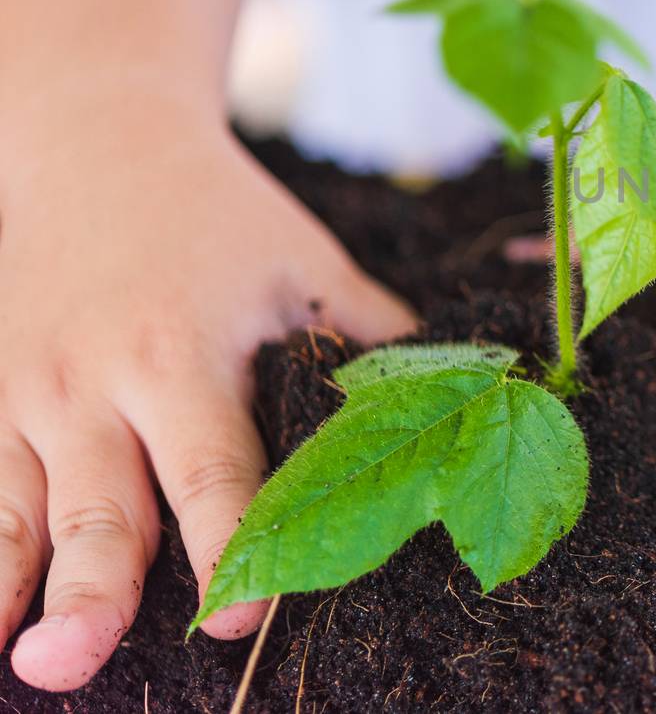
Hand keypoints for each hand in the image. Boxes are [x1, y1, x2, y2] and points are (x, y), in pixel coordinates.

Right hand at [0, 102, 413, 691]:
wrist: (92, 140)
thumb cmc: (215, 210)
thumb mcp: (298, 258)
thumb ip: (364, 330)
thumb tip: (463, 380)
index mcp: (181, 354)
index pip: (213, 469)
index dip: (230, 542)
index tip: (244, 614)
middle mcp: (95, 387)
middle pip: (101, 509)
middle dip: (94, 593)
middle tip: (78, 665)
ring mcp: (27, 400)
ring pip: (19, 516)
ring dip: (14, 595)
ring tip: (24, 670)